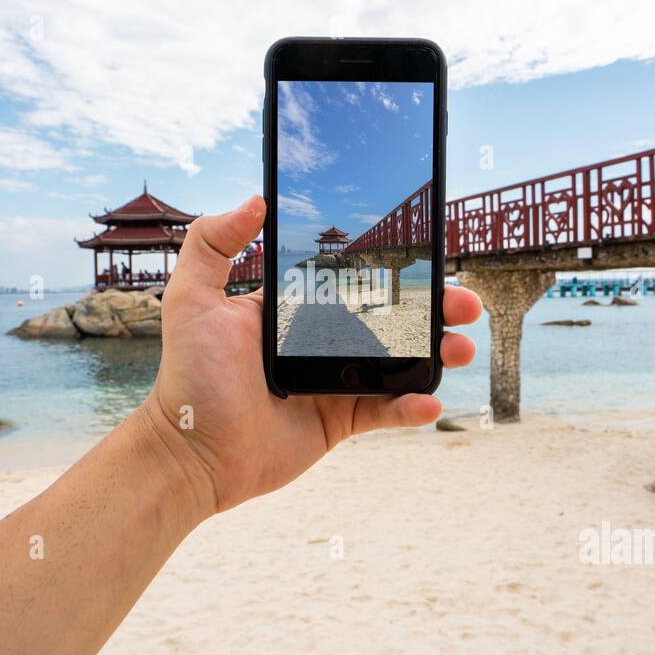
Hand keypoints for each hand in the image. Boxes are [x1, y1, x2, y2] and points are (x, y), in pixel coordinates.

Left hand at [140, 195, 482, 516]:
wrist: (192, 454)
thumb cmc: (189, 378)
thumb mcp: (191, 300)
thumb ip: (213, 244)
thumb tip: (256, 199)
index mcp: (293, 310)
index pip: (352, 280)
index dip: (392, 269)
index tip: (428, 255)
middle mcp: (317, 341)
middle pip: (389, 318)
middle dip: (433, 309)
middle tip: (465, 303)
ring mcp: (332, 381)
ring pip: (398, 362)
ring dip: (436, 354)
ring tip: (461, 348)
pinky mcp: (339, 420)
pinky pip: (385, 411)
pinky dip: (412, 407)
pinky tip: (430, 401)